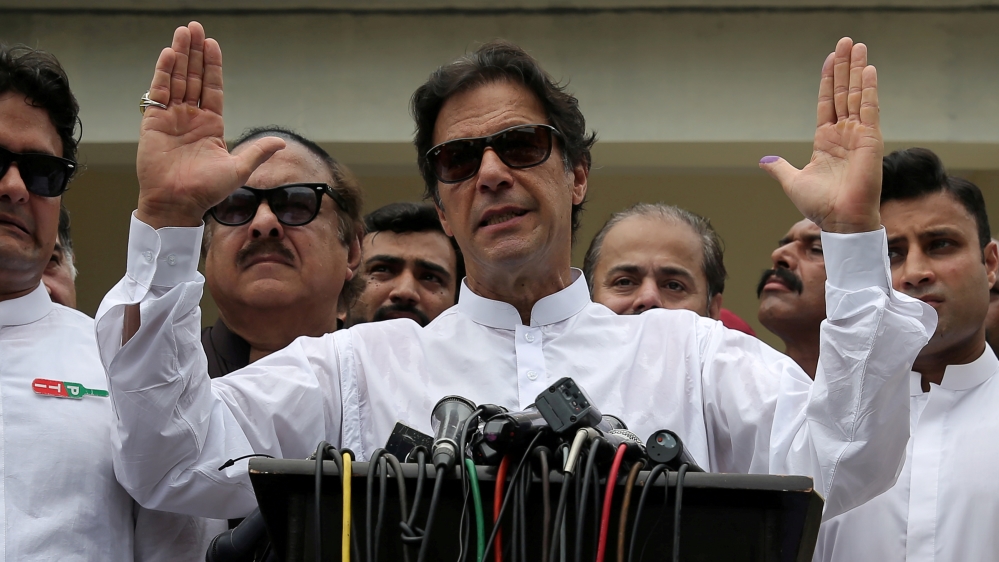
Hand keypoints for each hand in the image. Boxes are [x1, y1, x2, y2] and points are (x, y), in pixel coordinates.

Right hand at [135, 22, 284, 228]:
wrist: (178, 204)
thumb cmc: (207, 192)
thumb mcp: (238, 169)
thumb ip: (257, 152)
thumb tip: (281, 141)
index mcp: (212, 125)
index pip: (213, 88)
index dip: (212, 66)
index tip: (213, 44)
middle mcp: (191, 117)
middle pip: (193, 77)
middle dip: (195, 52)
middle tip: (195, 27)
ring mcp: (172, 118)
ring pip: (177, 79)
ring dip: (180, 56)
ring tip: (183, 32)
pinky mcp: (153, 122)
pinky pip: (159, 92)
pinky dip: (163, 72)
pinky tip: (169, 54)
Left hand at [760, 37, 882, 233]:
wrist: (839, 221)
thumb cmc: (820, 205)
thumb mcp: (793, 182)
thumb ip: (781, 168)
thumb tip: (765, 161)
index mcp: (826, 140)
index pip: (827, 102)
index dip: (828, 81)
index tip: (830, 59)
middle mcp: (844, 134)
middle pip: (844, 92)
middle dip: (844, 67)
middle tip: (846, 41)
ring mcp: (859, 135)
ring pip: (857, 94)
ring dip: (857, 70)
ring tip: (857, 46)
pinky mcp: (870, 140)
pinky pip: (869, 108)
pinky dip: (869, 88)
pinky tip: (868, 69)